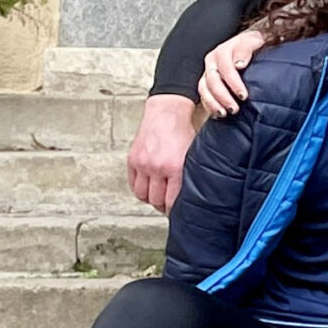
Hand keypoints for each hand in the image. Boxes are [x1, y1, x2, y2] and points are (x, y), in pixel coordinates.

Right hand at [127, 96, 198, 211]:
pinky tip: (148, 188)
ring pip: (142, 195)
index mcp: (175, 168)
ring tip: (158, 197)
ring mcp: (143, 164)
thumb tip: (194, 197)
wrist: (166, 114)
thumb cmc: (183, 133)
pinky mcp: (133, 159)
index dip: (175, 210)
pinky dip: (140, 189)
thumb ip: (192, 175)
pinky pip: (133, 184)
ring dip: (150, 199)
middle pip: (156, 200)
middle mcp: (157, 167)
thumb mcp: (193, 156)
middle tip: (168, 206)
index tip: (178, 213)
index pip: (172, 201)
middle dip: (163, 206)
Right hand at [196, 29, 265, 116]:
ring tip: (224, 113)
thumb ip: (246, 48)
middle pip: (212, 80)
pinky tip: (218, 114)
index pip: (225, 68)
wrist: (249, 47)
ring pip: (204, 89)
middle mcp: (213, 63)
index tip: (244, 95)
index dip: (233, 82)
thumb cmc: (253, 45)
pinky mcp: (208, 84)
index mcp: (223, 51)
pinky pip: (203, 96)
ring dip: (213, 103)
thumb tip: (239, 64)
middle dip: (222, 96)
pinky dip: (209, 106)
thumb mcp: (254, 40)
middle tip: (235, 108)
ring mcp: (208, 73)